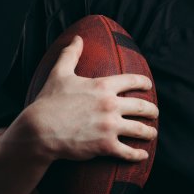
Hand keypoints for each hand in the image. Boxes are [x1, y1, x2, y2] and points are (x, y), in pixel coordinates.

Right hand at [19, 35, 158, 162]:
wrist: (38, 130)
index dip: (144, 83)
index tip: (148, 86)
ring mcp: (109, 126)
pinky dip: (138, 154)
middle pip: (142, 107)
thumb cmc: (48, 101)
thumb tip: (77, 38)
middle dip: (152, 111)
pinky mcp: (105, 146)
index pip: (133, 81)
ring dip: (150, 132)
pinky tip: (143, 155)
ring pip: (140, 130)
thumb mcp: (59, 74)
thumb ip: (71, 55)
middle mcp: (110, 105)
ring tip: (152, 133)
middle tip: (155, 113)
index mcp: (103, 86)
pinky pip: (128, 152)